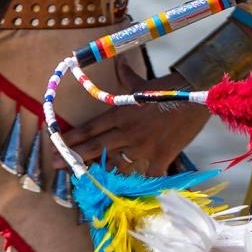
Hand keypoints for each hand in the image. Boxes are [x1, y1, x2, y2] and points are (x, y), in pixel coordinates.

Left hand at [62, 73, 210, 176]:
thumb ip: (127, 75)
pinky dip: (144, 182)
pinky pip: (147, 174)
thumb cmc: (170, 86)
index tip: (56, 145)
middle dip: (73, 156)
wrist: (196, 93)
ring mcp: (142, 145)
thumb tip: (118, 60)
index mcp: (120, 113)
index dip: (72, 137)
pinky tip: (137, 191)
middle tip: (55, 164)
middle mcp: (126, 131)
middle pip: (95, 146)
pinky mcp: (159, 155)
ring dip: (105, 172)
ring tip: (93, 181)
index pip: (90, 127)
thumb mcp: (143, 82)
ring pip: (116, 164)